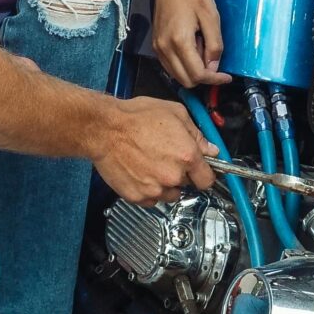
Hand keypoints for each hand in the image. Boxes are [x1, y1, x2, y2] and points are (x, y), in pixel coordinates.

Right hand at [91, 96, 217, 203]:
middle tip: (165, 158)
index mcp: (187, 156)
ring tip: (150, 165)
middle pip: (187, 185)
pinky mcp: (138, 197)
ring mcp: (155, 189)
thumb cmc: (135, 117)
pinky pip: (150, 200)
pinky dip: (147, 190)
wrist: (104, 129)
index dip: (203, 174)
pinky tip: (139, 172)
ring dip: (164, 185)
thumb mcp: (175, 113)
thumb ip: (197, 134)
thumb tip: (210, 149)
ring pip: (169, 194)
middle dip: (180, 174)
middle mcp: (173, 176)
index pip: (207, 180)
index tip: (198, 171)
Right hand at [146, 0, 229, 88]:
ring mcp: (158, 47)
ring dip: (193, 71)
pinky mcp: (156, 44)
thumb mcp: (211, 16)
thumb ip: (214, 45)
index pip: (198, 74)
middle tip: (214, 59)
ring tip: (202, 49)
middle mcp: (165, 48)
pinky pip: (170, 66)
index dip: (215, 79)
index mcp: (180, 41)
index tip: (227, 76)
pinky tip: (192, 48)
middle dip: (203, 77)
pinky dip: (183, 65)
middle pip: (186, 80)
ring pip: (177, 76)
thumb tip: (214, 67)